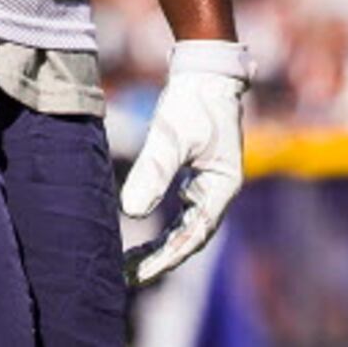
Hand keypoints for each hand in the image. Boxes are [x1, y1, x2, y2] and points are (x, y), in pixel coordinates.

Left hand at [120, 40, 249, 287]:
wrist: (206, 69)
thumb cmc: (193, 101)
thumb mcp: (170, 136)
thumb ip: (152, 171)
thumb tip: (129, 212)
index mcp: (221, 188)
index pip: (192, 237)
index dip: (164, 259)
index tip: (136, 275)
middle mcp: (219, 192)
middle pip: (190, 238)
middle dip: (159, 259)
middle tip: (126, 277)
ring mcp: (211, 184)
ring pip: (185, 227)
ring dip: (160, 246)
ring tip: (129, 263)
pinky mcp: (199, 174)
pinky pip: (181, 212)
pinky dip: (163, 226)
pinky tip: (142, 232)